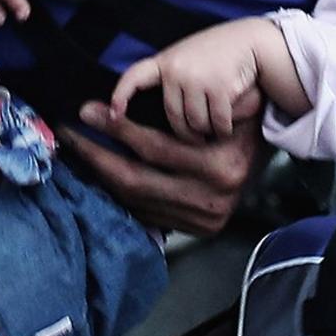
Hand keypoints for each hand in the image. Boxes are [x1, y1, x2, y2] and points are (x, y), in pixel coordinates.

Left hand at [57, 101, 259, 238]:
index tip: (87, 111)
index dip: (116, 129)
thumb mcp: (220, 107)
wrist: (266, 155)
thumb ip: (180, 108)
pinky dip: (121, 193)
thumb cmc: (238, 120)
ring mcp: (203, 220)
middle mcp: (211, 199)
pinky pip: (146, 212)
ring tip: (80, 150)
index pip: (154, 148)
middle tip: (70, 135)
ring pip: (136, 199)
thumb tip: (113, 106)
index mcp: (220, 166)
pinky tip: (103, 173)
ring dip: (102, 175)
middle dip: (96, 156)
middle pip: (136, 179)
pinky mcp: (196, 230)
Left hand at [109, 27, 267, 141]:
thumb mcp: (187, 59)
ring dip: (207, 130)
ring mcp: (197, 77)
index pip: (135, 76)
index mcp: (165, 61)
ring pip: (195, 123)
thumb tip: (153, 115)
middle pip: (173, 117)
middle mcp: (176, 68)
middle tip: (196, 138)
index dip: (121, 94)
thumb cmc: (218, 56)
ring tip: (215, 123)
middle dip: (186, 133)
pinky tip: (228, 122)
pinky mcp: (219, 87)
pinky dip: (224, 128)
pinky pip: (216, 122)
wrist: (252, 42)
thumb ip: (169, 79)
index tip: (113, 114)